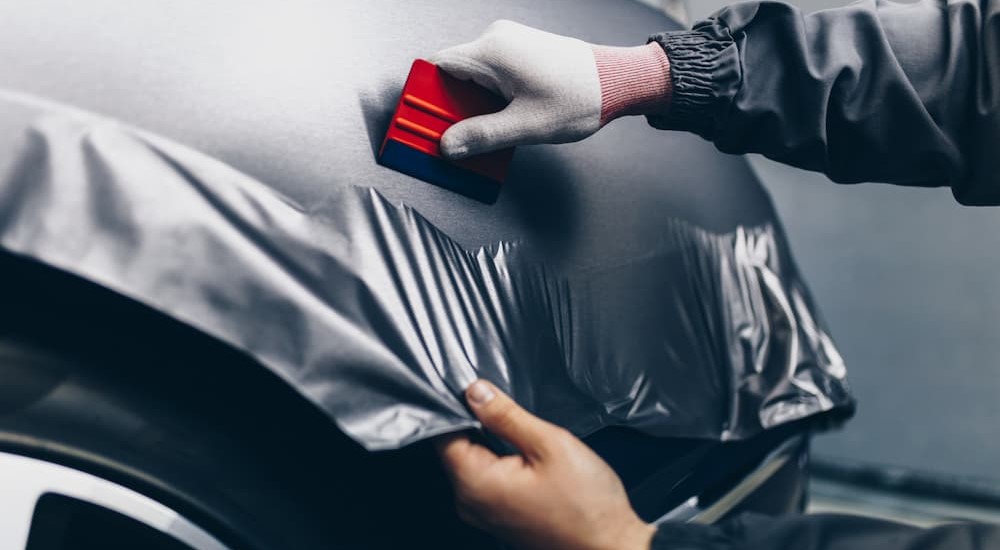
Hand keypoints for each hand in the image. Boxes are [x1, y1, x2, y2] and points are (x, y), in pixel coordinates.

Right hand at [430, 20, 671, 159]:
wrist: (618, 80)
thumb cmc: (580, 97)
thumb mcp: (526, 126)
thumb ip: (482, 136)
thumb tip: (449, 144)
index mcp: (492, 52)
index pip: (436, 66)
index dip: (423, 95)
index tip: (420, 119)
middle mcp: (497, 40)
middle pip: (452, 74)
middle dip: (449, 107)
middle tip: (453, 136)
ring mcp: (510, 44)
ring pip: (472, 76)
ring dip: (472, 106)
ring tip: (486, 132)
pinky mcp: (521, 53)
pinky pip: (490, 74)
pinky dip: (488, 98)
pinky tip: (501, 120)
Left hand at [435, 380, 655, 549]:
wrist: (611, 546)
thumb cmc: (586, 504)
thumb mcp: (550, 444)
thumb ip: (507, 416)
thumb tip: (476, 392)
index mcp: (475, 483)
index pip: (443, 434)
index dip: (458, 405)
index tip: (477, 387)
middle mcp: (470, 502)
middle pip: (455, 447)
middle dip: (476, 423)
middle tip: (508, 407)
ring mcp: (483, 512)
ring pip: (472, 461)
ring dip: (490, 441)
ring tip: (522, 432)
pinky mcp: (499, 515)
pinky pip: (487, 478)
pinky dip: (500, 460)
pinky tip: (525, 454)